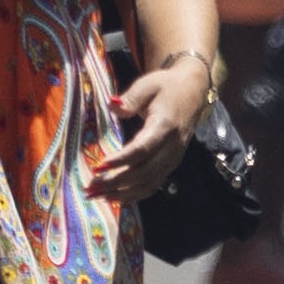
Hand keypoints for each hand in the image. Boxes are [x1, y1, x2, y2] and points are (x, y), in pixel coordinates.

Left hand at [94, 49, 207, 205]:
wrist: (192, 92)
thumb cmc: (166, 86)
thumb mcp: (148, 85)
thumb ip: (131, 98)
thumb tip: (112, 106)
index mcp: (166, 125)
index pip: (142, 149)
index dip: (120, 160)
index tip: (98, 167)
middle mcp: (172, 146)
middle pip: (144, 171)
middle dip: (116, 181)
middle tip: (90, 186)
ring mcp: (174, 158)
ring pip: (148, 183)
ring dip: (122, 192)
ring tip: (97, 195)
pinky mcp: (171, 164)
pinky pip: (154, 185)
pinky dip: (135, 195)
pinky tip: (115, 198)